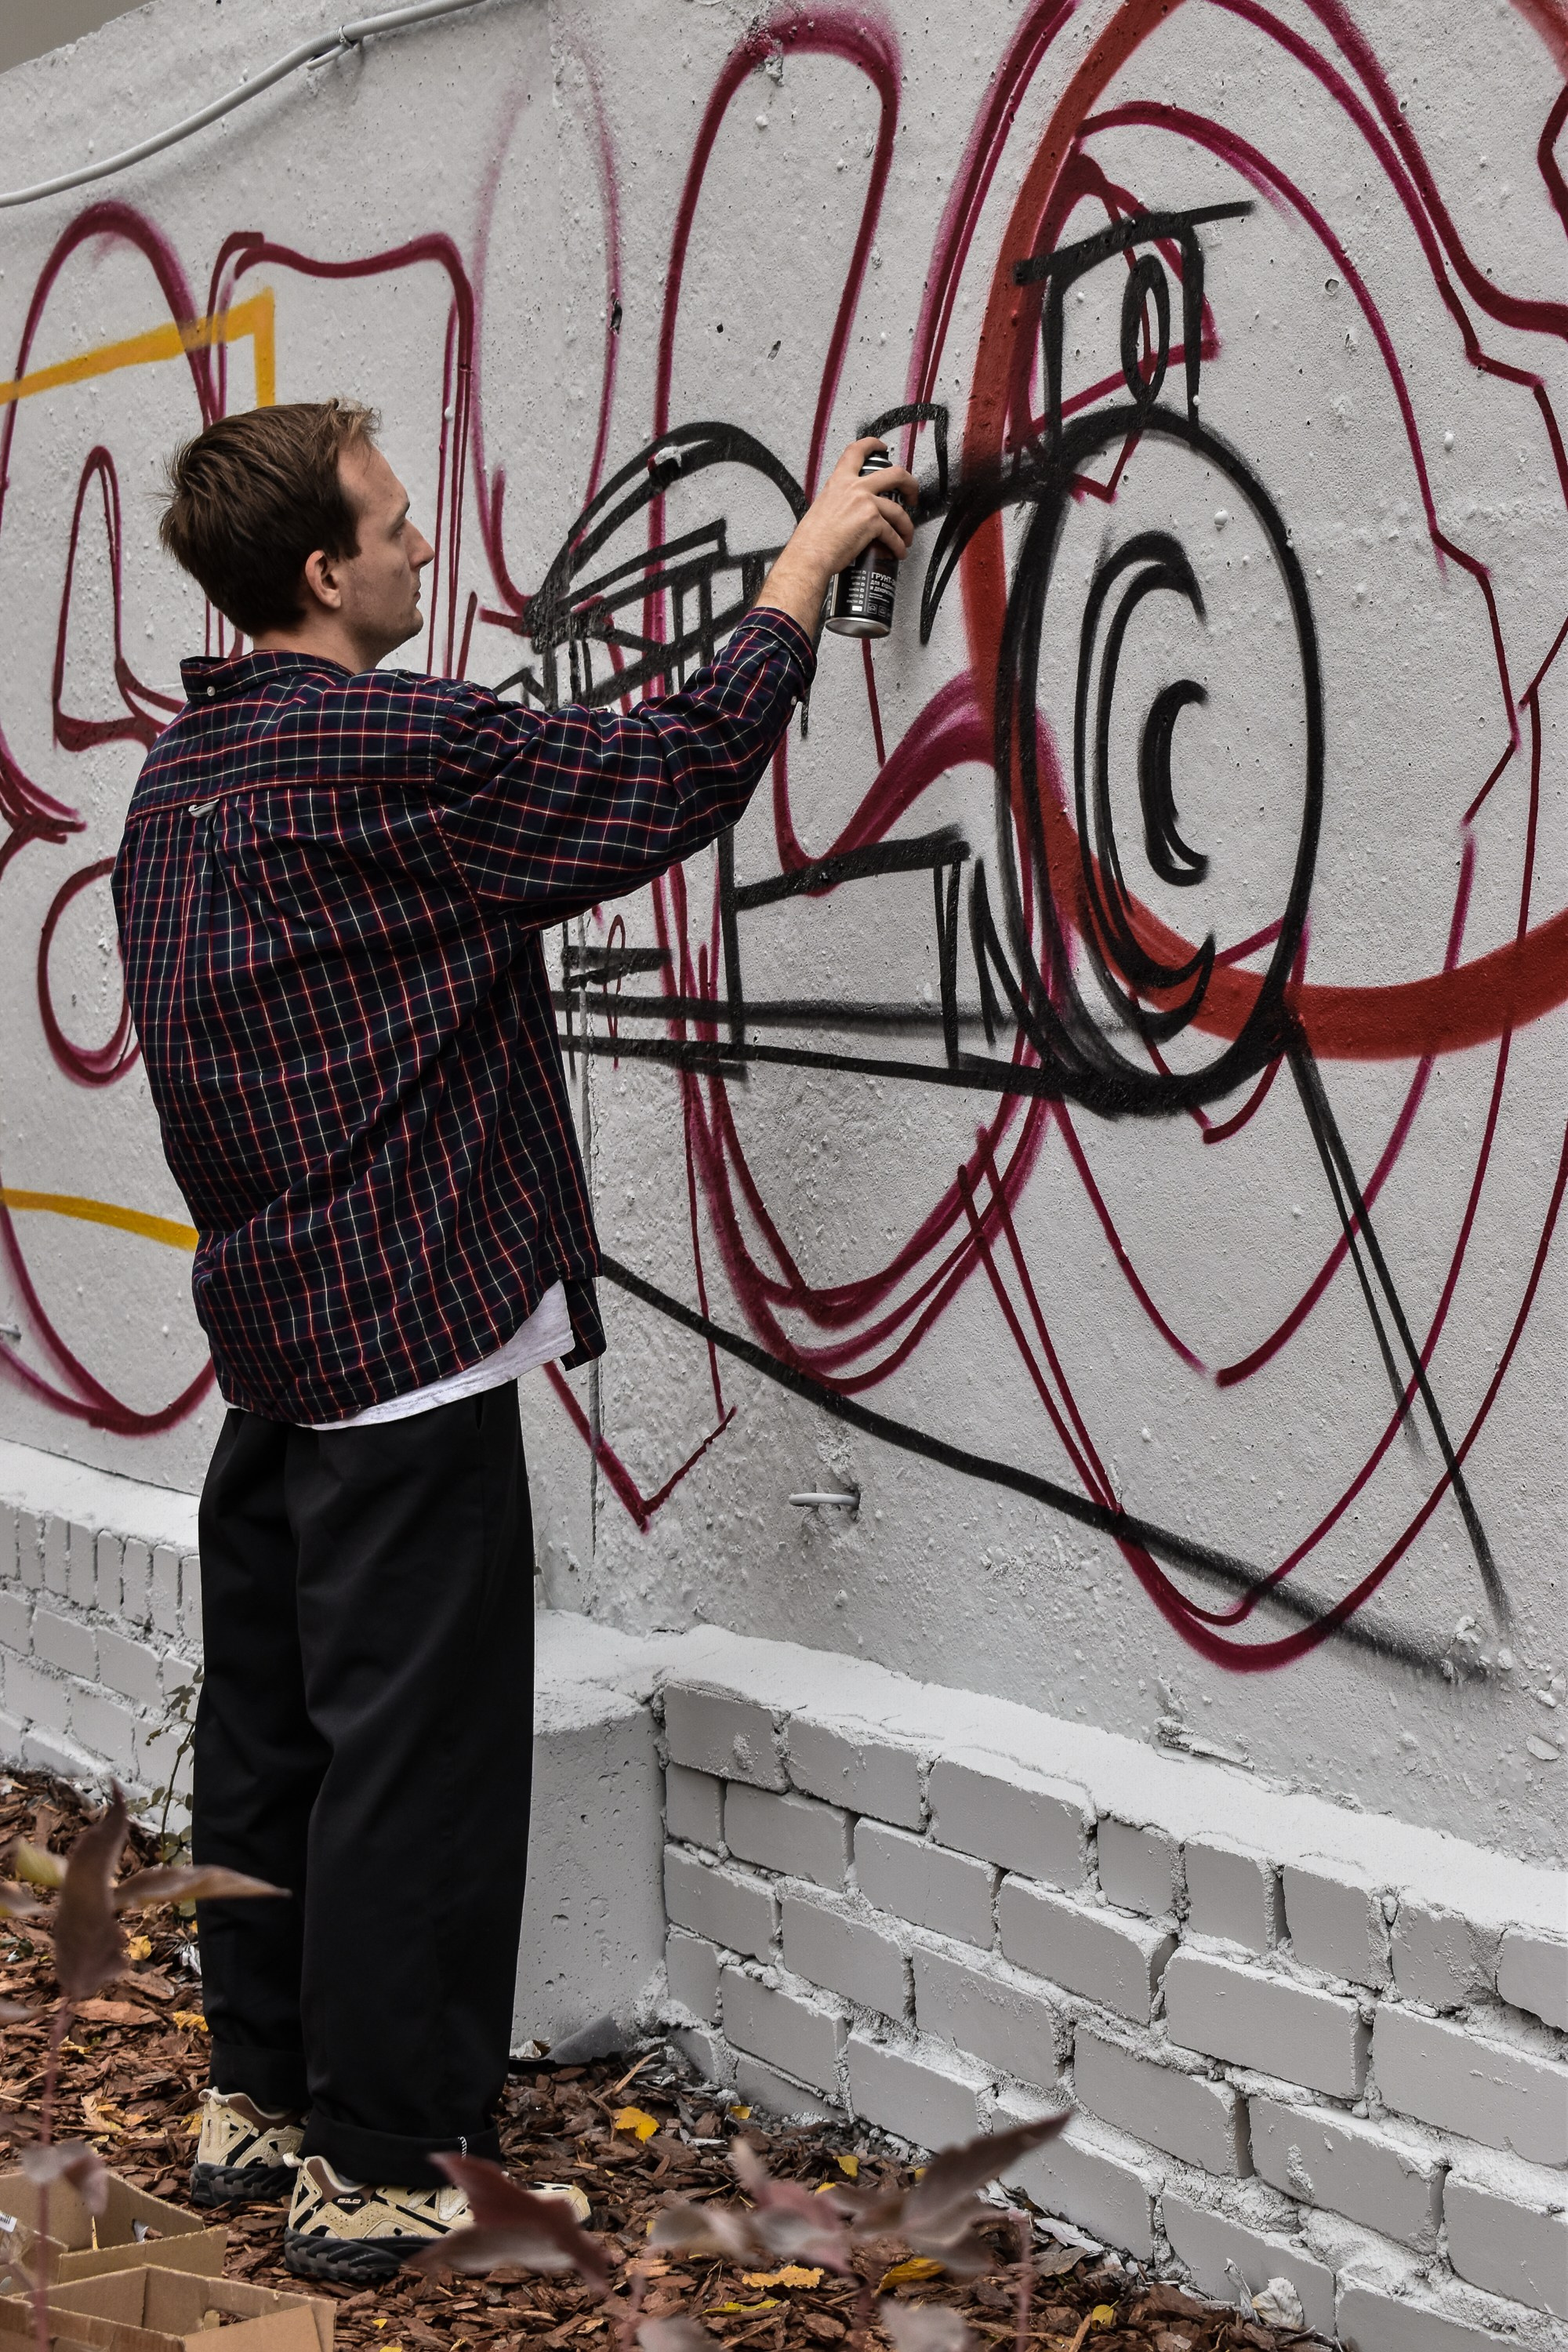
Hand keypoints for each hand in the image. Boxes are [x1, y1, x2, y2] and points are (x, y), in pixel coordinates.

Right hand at [753, 437, 918, 638]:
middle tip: (912, 496)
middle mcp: (854, 487)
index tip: (883, 448)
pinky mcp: (872, 522)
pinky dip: (898, 545)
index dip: (873, 445)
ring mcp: (865, 503)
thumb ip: (840, 501)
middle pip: (895, 474)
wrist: (809, 555)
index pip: (857, 451)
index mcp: (839, 481)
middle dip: (910, 484)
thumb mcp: (823, 507)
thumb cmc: (812, 538)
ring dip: (907, 526)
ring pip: (899, 510)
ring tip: (905, 537)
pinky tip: (898, 551)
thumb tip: (851, 511)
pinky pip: (893, 534)